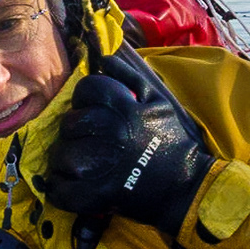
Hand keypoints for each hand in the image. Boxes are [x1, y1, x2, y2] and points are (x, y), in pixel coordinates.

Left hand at [44, 48, 214, 235]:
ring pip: (61, 156)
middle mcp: (110, 131)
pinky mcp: (97, 194)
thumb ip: (131, 74)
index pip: (85, 89)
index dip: (85, 101)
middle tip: (91, 145)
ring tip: (86, 168)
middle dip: (76, 134)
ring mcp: (102, 164)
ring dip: (68, 164)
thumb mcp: (160, 99)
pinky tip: (78, 188)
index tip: (94, 115)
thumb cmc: (174, 140)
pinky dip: (64, 192)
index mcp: (124, 106)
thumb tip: (104, 54)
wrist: (188, 186)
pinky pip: (61, 190)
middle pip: (69, 123)